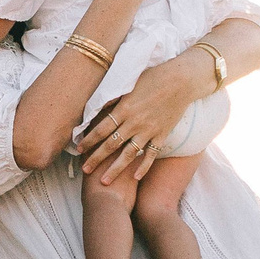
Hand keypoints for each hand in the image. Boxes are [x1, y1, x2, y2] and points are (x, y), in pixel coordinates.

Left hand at [73, 53, 208, 184]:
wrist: (181, 81)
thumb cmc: (154, 77)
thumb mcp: (129, 84)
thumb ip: (113, 99)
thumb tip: (96, 109)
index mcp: (124, 109)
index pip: (101, 129)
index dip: (88, 140)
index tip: (78, 149)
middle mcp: (134, 122)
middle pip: (111, 144)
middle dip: (96, 158)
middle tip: (84, 170)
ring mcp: (149, 130)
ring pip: (128, 154)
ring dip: (114, 169)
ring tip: (104, 181)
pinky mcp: (162, 134)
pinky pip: (151, 154)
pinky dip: (143, 166)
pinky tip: (135, 176)